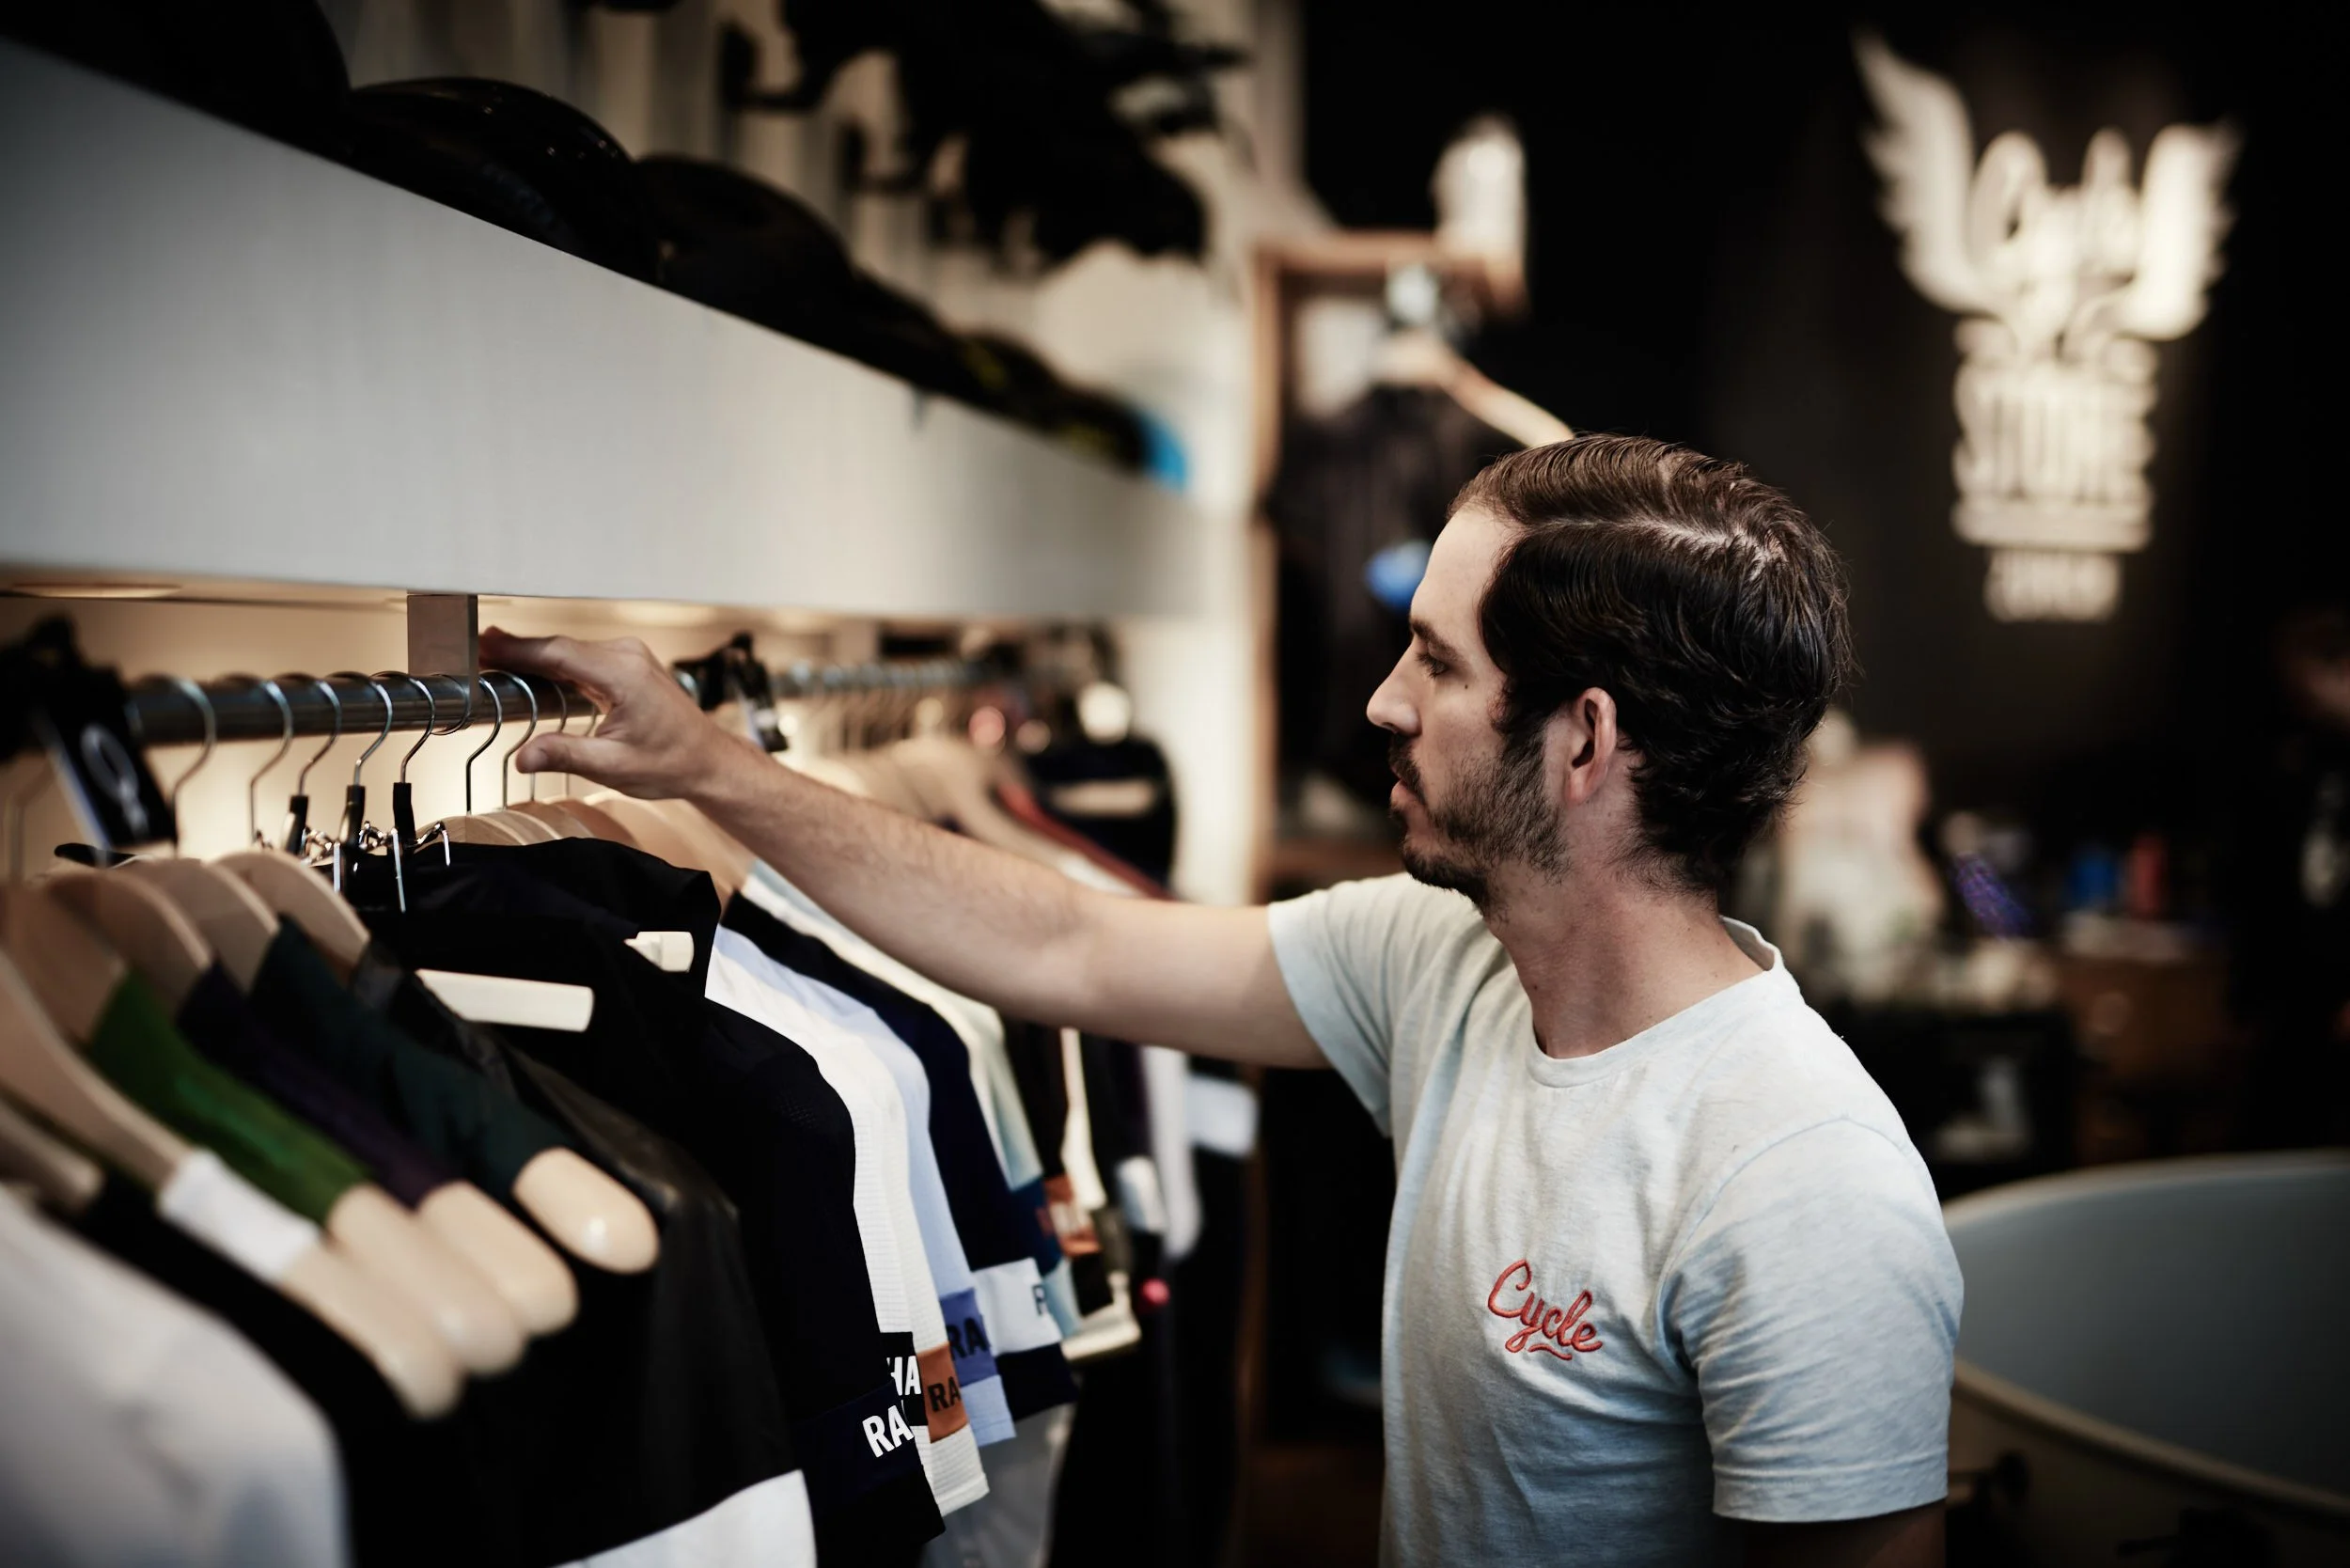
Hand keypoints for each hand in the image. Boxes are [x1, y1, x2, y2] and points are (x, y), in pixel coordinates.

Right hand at [479, 628, 743, 801]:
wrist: (707, 760)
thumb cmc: (670, 764)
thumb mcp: (613, 767)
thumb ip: (565, 755)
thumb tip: (523, 757)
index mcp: (623, 674)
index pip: (558, 653)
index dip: (517, 649)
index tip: (483, 646)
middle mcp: (626, 656)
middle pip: (559, 648)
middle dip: (517, 650)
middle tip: (474, 654)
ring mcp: (629, 656)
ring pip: (569, 651)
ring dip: (533, 656)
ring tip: (491, 660)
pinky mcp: (627, 664)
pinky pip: (582, 658)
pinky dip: (553, 663)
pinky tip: (529, 669)